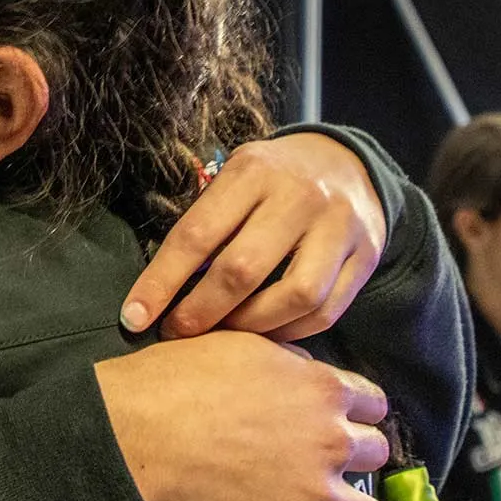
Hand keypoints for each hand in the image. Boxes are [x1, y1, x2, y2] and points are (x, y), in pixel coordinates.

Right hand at [95, 331, 389, 500]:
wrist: (145, 429)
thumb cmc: (180, 381)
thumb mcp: (241, 345)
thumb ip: (288, 361)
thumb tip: (303, 371)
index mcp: (320, 387)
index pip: (371, 401)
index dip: (354, 407)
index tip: (340, 415)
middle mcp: (329, 436)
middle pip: (374, 447)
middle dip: (354, 447)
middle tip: (324, 451)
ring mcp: (315, 484)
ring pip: (363, 494)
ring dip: (343, 486)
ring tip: (314, 483)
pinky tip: (298, 497)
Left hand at [123, 133, 385, 340]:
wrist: (349, 164)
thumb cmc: (273, 178)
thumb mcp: (236, 176)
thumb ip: (207, 220)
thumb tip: (159, 288)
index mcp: (253, 171)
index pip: (197, 233)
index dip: (161, 281)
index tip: (134, 317)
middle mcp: (299, 196)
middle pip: (242, 270)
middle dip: (200, 312)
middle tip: (176, 332)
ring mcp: (338, 227)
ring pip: (292, 297)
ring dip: (249, 328)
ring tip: (224, 336)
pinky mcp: (366, 257)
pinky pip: (325, 312)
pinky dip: (289, 332)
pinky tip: (265, 334)